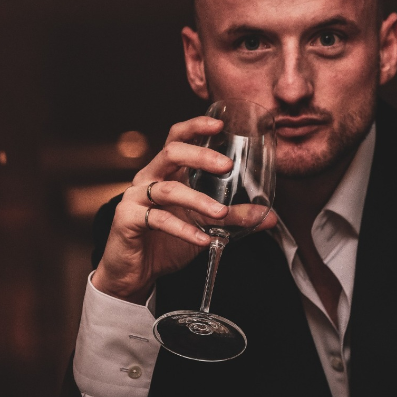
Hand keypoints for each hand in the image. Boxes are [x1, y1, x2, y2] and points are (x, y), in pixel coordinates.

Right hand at [93, 116, 276, 303]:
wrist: (135, 271)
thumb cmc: (168, 241)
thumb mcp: (205, 226)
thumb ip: (234, 218)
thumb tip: (269, 217)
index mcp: (167, 171)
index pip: (178, 138)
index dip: (196, 127)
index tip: (219, 124)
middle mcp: (149, 178)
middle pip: (171, 153)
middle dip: (200, 156)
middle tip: (227, 166)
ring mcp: (136, 197)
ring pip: (167, 189)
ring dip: (198, 200)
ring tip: (222, 213)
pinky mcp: (127, 220)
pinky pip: (158, 220)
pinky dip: (184, 230)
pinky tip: (204, 240)